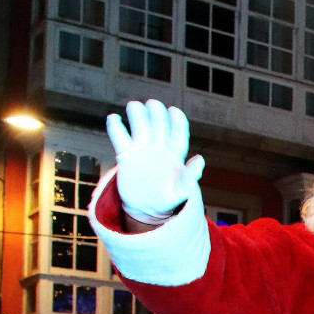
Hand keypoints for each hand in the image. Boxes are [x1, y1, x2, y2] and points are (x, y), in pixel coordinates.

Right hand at [106, 100, 205, 224]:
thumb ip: (190, 177)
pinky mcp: (126, 155)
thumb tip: (200, 160)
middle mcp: (158, 147)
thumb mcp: (181, 192)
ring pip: (140, 126)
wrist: (146, 208)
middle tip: (152, 104)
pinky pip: (120, 137)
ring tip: (133, 106)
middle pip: (158, 125)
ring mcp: (141, 149)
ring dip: (137, 114)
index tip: (173, 111)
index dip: (177, 121)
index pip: (178, 133)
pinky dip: (115, 127)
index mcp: (174, 154)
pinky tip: (113, 118)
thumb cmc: (166, 199)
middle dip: (156, 113)